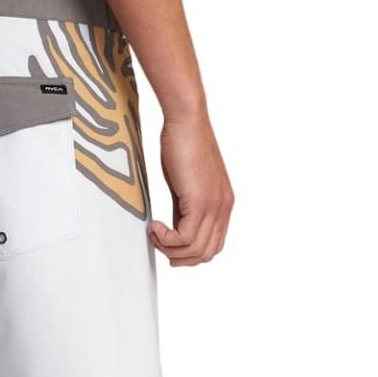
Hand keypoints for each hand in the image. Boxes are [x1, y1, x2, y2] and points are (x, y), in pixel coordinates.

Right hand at [149, 114, 233, 265]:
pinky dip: (166, 238)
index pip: (212, 246)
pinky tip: (154, 225)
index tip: (167, 241)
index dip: (188, 252)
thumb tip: (173, 230)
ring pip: (197, 250)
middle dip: (179, 256)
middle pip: (206, 254)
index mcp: (222, 205)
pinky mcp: (201, 201)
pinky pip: (186, 238)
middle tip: (158, 242)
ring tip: (155, 232)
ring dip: (170, 248)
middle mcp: (223, 208)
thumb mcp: (184, 186)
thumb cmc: (182, 145)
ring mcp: (214, 205)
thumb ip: (183, 210)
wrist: (186, 120)